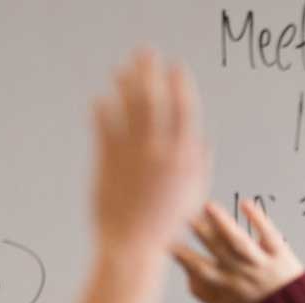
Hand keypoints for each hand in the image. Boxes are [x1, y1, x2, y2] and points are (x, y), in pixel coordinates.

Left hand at [91, 48, 206, 255]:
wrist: (133, 246)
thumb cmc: (166, 225)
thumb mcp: (193, 195)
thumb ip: (201, 164)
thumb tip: (204, 138)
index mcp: (185, 158)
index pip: (185, 110)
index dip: (180, 84)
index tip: (176, 66)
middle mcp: (160, 152)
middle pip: (155, 101)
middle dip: (150, 72)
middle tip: (145, 54)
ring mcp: (133, 156)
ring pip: (129, 110)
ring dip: (124, 85)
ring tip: (120, 70)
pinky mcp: (108, 163)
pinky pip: (105, 129)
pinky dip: (103, 110)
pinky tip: (100, 98)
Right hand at [172, 199, 304, 302]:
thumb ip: (204, 293)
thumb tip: (187, 274)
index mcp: (226, 287)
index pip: (198, 268)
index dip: (182, 254)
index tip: (167, 239)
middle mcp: (241, 274)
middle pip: (217, 249)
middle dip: (200, 231)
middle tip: (185, 213)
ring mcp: (261, 265)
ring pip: (239, 241)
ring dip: (223, 223)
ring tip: (208, 206)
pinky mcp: (281, 257)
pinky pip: (268, 236)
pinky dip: (258, 219)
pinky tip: (246, 204)